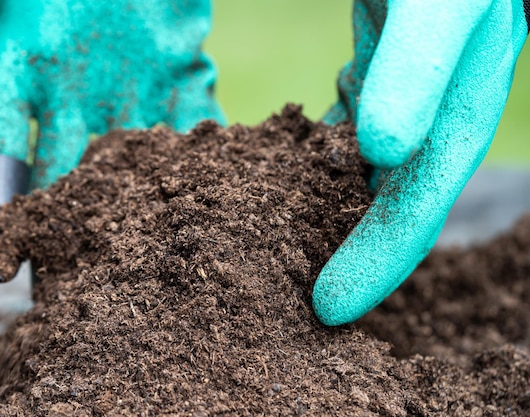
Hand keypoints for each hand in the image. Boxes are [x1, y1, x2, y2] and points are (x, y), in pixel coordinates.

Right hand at [0, 0, 223, 279]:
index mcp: (20, 82)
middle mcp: (74, 102)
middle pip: (71, 182)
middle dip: (74, 234)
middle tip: (78, 289)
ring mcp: (130, 93)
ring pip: (135, 167)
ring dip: (142, 211)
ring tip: (149, 260)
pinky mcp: (178, 76)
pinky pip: (193, 125)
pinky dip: (203, 158)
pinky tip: (211, 194)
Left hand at [314, 0, 527, 324]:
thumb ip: (420, 61)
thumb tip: (381, 149)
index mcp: (467, 79)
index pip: (424, 190)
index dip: (383, 253)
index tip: (331, 307)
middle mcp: (445, 80)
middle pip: (403, 184)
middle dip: (362, 244)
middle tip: (316, 305)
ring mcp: (412, 62)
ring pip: (378, 155)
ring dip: (343, 200)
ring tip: (301, 247)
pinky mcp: (382, 35)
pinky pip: (356, 109)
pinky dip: (328, 145)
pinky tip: (303, 164)